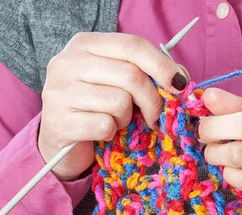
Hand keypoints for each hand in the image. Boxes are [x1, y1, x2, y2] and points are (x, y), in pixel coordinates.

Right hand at [39, 32, 189, 180]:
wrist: (61, 142)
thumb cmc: (96, 107)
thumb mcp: (119, 82)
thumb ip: (147, 73)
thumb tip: (181, 77)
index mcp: (85, 44)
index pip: (133, 45)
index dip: (162, 65)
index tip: (179, 85)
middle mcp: (67, 62)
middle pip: (131, 75)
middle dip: (152, 100)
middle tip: (154, 115)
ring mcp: (60, 91)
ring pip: (120, 102)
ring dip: (127, 118)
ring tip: (116, 120)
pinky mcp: (60, 122)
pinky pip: (106, 125)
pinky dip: (111, 132)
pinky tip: (101, 132)